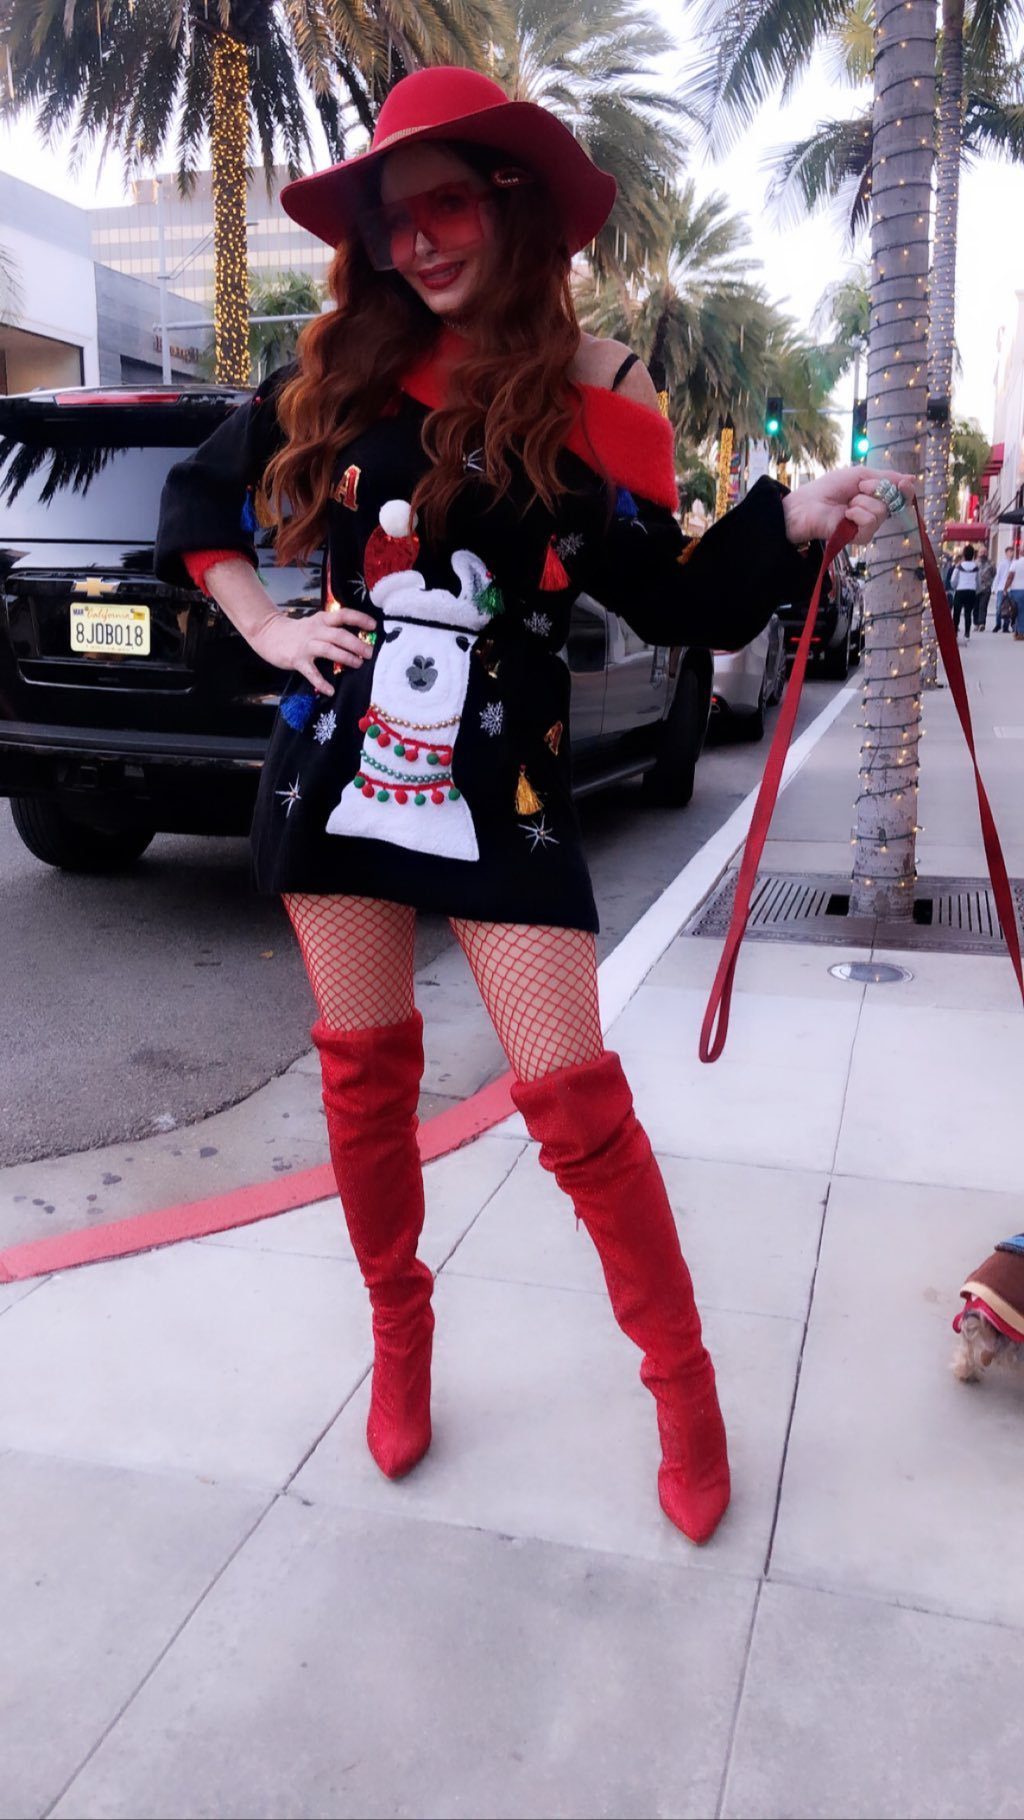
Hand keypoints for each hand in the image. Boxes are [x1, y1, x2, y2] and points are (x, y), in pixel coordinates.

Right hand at [250, 603, 377, 697]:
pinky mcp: (297, 660)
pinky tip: (330, 690)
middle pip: (339, 635)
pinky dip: (321, 682)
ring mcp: (306, 645)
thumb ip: (334, 628)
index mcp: (322, 620)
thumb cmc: (299, 631)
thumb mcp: (316, 623)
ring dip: (345, 658)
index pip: (344, 615)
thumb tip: (360, 639)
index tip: (373, 625)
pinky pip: (311, 673)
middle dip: (357, 644)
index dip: (359, 619)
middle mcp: (315, 630)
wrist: (269, 634)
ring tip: (358, 664)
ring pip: (329, 650)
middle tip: (369, 653)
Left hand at [781, 465, 916, 547]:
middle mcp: (875, 514)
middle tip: (858, 488)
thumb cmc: (828, 489)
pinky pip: (870, 522)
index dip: (906, 490)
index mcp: (876, 498)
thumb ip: (885, 477)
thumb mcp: (860, 475)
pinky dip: (858, 513)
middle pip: (893, 502)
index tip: (904, 483)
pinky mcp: (859, 538)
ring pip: (881, 512)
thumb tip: (912, 478)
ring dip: (862, 501)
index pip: (900, 497)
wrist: (806, 503)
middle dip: (876, 488)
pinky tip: (846, 515)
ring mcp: (867, 527)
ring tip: (847, 504)